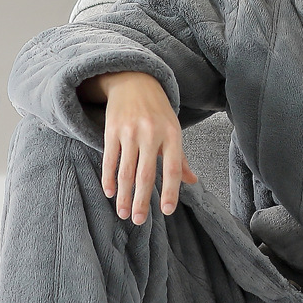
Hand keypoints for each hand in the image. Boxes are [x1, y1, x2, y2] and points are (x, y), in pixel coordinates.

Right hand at [78, 70, 196, 223]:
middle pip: (146, 174)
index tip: (167, 211)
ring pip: (126, 170)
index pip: (172, 168)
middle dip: (142, 200)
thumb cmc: (157, 110)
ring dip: (124, 195)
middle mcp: (151, 133)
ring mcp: (130, 131)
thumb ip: (180, 158)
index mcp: (172, 134)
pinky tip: (110, 193)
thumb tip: (193, 182)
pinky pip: (110, 158)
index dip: (170, 191)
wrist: (134, 80)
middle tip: (139, 221)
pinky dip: (108, 178)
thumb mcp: (173, 129)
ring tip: (123, 213)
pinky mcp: (112, 129)